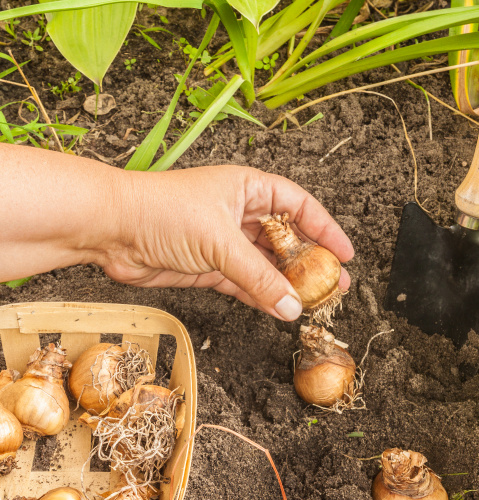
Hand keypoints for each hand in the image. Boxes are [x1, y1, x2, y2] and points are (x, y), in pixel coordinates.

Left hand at [102, 165, 353, 320]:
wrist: (110, 229)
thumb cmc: (161, 212)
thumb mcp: (220, 241)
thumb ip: (259, 276)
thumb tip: (292, 304)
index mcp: (248, 188)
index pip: (299, 205)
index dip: (325, 228)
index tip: (345, 253)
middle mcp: (239, 213)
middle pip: (286, 238)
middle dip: (310, 262)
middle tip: (334, 284)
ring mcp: (224, 241)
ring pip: (266, 265)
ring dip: (287, 284)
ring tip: (313, 302)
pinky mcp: (209, 267)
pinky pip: (244, 283)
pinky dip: (261, 296)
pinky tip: (279, 308)